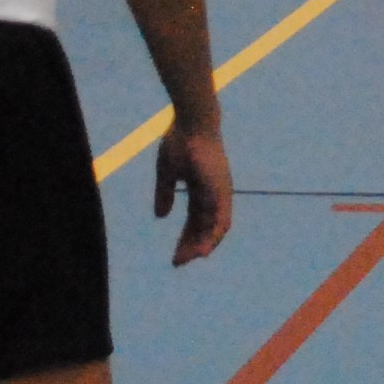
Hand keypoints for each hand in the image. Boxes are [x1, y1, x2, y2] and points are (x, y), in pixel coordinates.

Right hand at [154, 120, 232, 265]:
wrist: (192, 121)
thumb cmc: (180, 140)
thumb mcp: (167, 173)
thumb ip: (165, 194)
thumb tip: (161, 216)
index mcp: (201, 189)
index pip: (194, 221)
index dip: (185, 238)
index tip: (174, 255)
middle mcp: (214, 194)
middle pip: (204, 227)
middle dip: (191, 246)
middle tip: (177, 262)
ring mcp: (220, 192)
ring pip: (216, 228)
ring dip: (203, 245)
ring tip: (189, 260)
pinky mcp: (223, 191)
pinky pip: (221, 220)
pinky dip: (213, 237)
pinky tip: (203, 251)